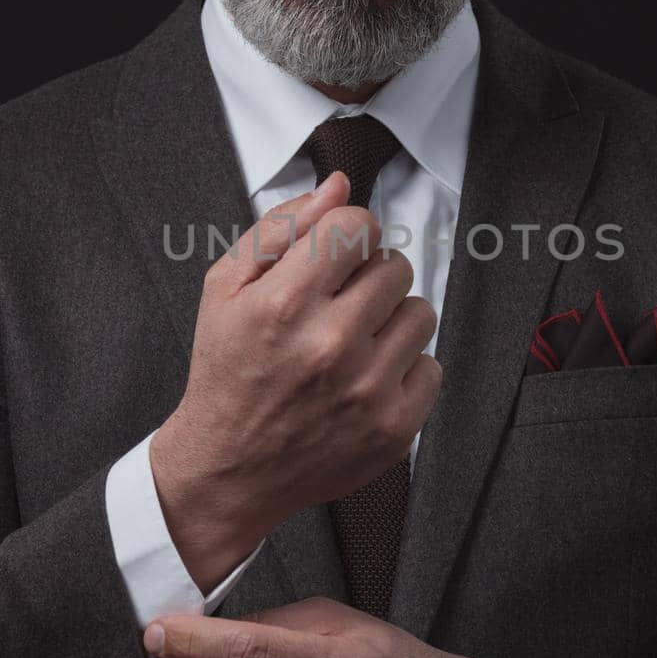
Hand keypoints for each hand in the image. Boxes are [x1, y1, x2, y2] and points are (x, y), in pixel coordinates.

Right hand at [150, 174, 442, 587]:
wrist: (228, 470)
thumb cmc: (227, 372)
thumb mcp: (225, 289)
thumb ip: (279, 228)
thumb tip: (337, 187)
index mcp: (284, 303)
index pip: (357, 225)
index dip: (346, 235)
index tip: (333, 259)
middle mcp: (329, 344)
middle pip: (395, 266)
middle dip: (369, 277)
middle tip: (338, 307)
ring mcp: (367, 390)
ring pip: (421, 313)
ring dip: (391, 321)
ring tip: (354, 344)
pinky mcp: (393, 429)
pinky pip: (432, 366)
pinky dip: (405, 370)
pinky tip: (366, 380)